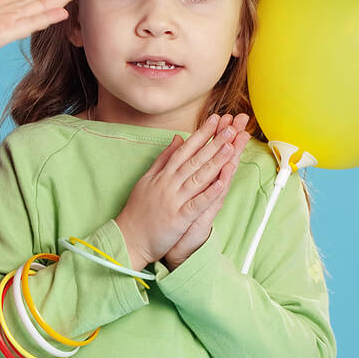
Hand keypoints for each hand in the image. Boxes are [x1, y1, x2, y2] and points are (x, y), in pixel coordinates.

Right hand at [115, 114, 243, 270]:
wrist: (128, 237)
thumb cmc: (138, 210)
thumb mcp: (148, 179)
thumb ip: (164, 159)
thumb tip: (178, 138)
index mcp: (163, 175)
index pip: (185, 150)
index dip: (201, 134)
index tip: (215, 120)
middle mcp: (168, 184)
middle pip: (194, 160)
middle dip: (214, 143)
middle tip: (230, 128)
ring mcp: (174, 200)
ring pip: (198, 178)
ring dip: (215, 162)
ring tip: (230, 146)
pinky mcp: (178, 218)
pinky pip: (196, 203)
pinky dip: (209, 192)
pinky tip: (222, 181)